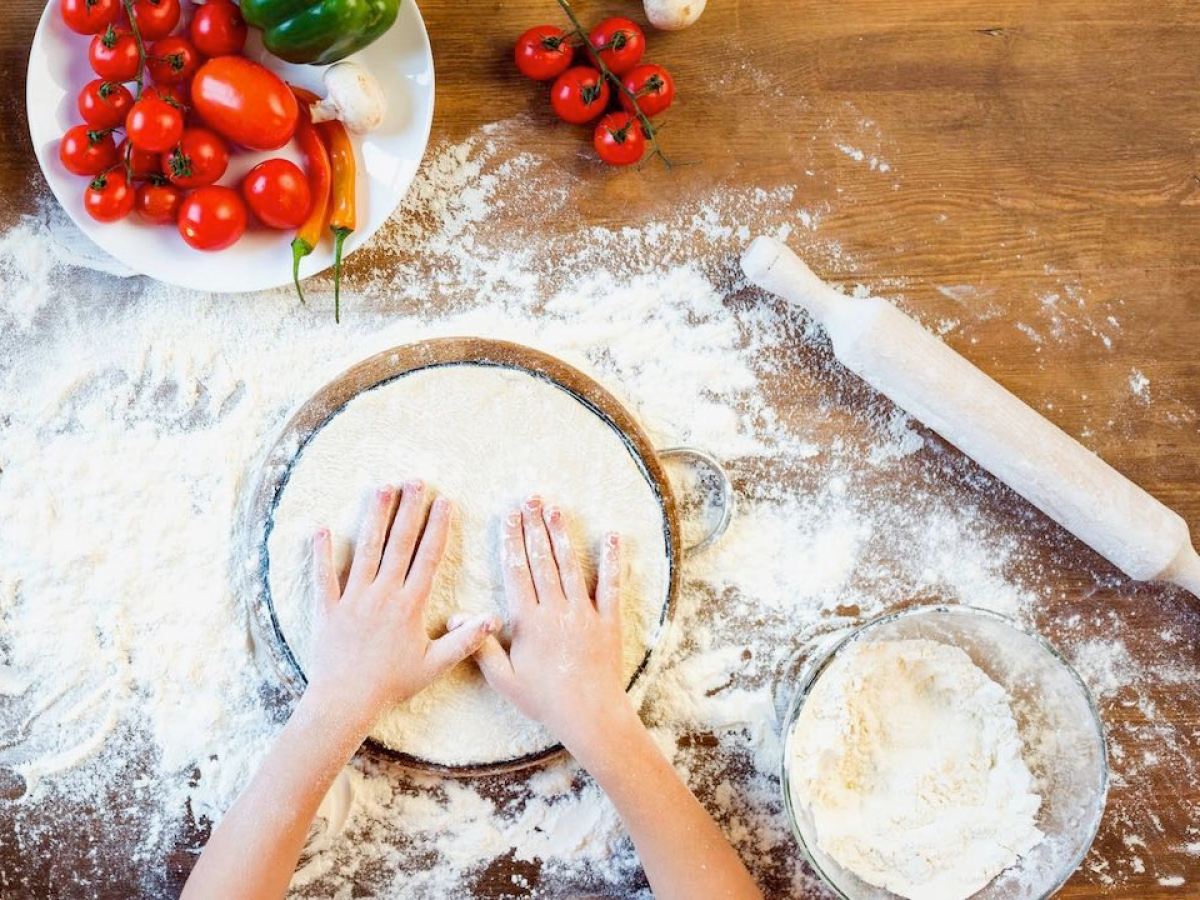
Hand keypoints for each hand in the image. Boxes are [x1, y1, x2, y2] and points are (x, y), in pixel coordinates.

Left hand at [304, 481, 498, 732]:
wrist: (346, 701)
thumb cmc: (392, 685)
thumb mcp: (435, 665)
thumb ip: (464, 639)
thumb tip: (494, 619)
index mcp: (410, 605)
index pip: (428, 556)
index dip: (437, 526)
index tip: (444, 501)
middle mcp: (383, 594)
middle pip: (399, 543)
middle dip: (409, 509)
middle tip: (415, 481)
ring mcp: (353, 598)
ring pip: (365, 549)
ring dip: (374, 516)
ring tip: (381, 487)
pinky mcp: (328, 609)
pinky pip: (323, 576)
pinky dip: (321, 552)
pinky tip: (321, 527)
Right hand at [471, 496, 630, 748]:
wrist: (590, 715)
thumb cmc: (544, 700)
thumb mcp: (505, 680)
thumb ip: (481, 646)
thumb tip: (457, 616)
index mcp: (529, 622)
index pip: (517, 572)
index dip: (511, 541)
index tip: (507, 516)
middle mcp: (556, 610)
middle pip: (542, 560)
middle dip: (533, 527)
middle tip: (529, 498)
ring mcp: (584, 613)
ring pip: (570, 566)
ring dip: (561, 535)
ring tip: (554, 508)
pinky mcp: (608, 620)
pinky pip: (610, 585)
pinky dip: (611, 560)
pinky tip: (611, 536)